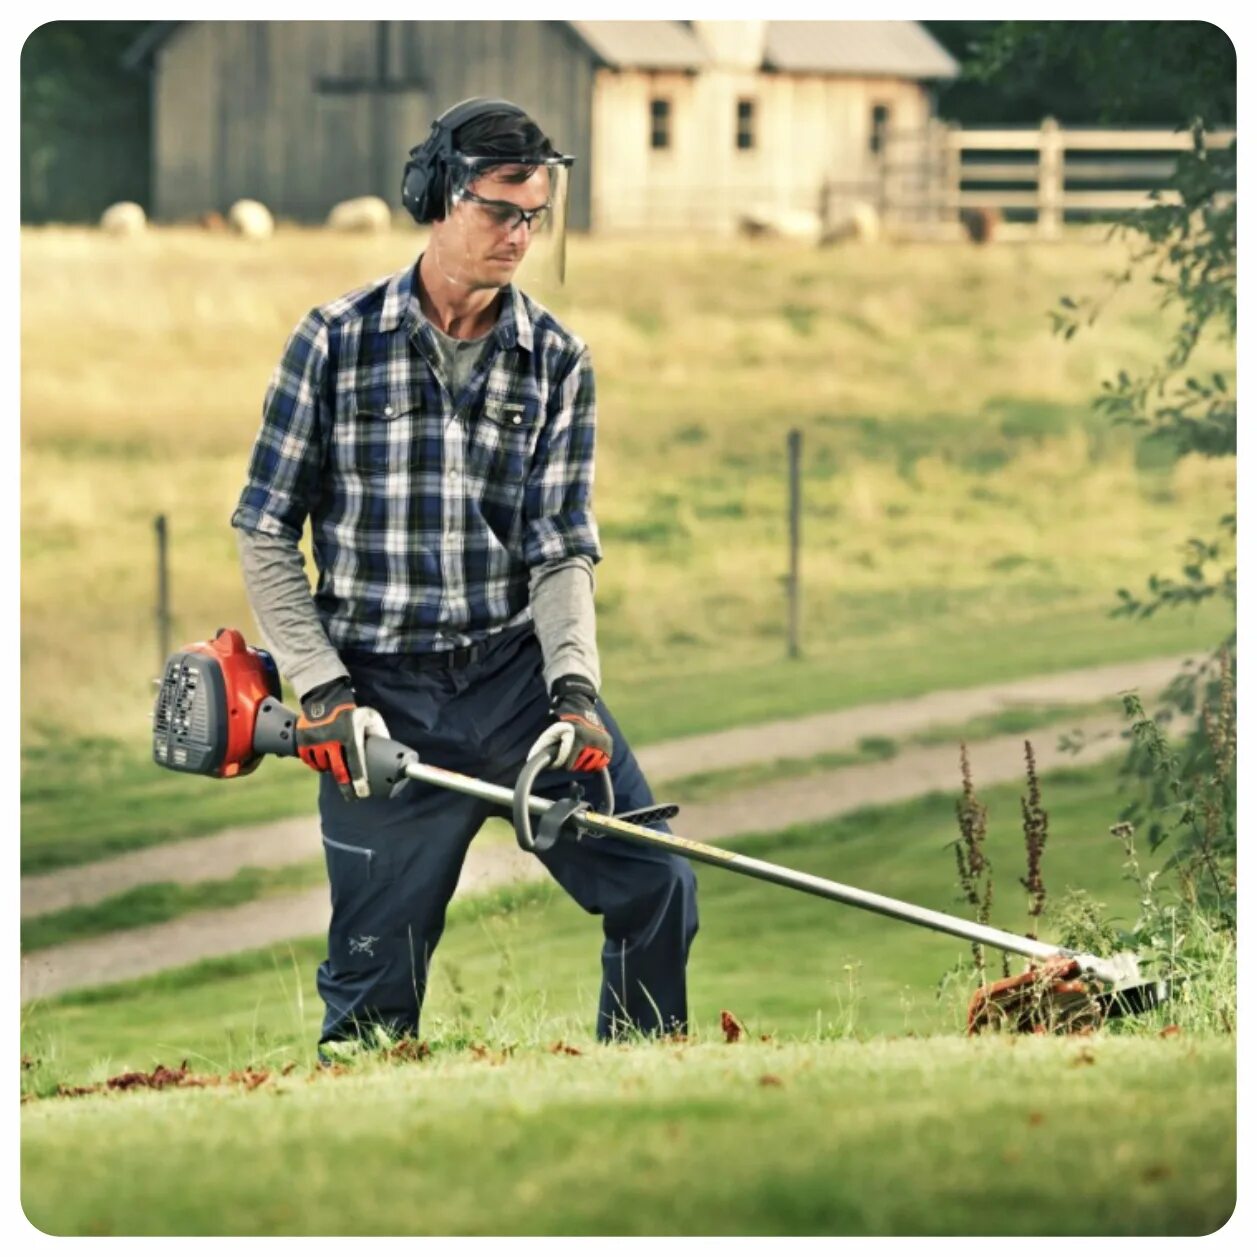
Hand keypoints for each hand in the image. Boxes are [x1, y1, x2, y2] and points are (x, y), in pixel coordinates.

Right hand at [296, 678, 390, 801]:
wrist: (324, 698)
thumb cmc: (350, 711)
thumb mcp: (369, 717)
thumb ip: (379, 733)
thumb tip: (388, 750)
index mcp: (349, 735)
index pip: (355, 763)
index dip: (359, 780)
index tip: (363, 792)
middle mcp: (331, 740)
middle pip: (339, 771)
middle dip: (346, 787)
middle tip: (352, 796)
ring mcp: (316, 741)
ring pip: (324, 767)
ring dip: (331, 771)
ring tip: (338, 771)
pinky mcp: (304, 741)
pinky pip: (311, 762)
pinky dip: (318, 765)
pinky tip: (324, 763)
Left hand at [527, 674, 612, 772]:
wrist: (579, 703)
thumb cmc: (562, 718)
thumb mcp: (553, 730)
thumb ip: (546, 744)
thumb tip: (534, 759)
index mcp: (577, 738)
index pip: (569, 765)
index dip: (563, 764)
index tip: (560, 761)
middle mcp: (591, 740)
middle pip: (580, 766)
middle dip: (574, 762)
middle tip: (571, 754)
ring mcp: (602, 741)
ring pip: (592, 766)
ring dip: (585, 762)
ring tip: (580, 752)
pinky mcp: (608, 742)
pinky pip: (603, 761)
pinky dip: (596, 760)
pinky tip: (589, 753)